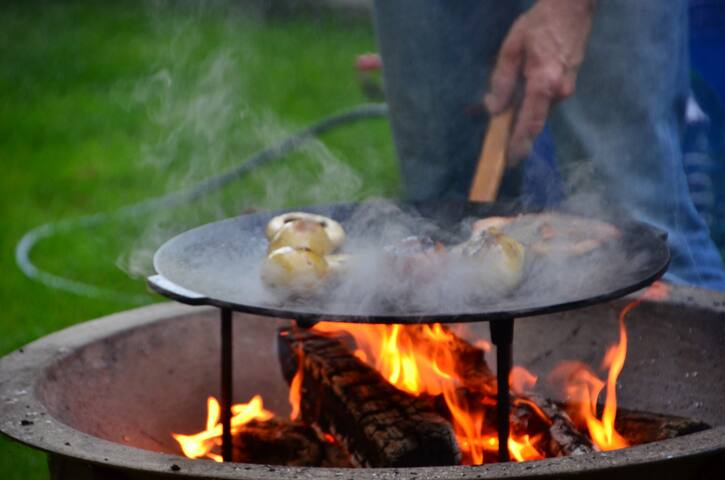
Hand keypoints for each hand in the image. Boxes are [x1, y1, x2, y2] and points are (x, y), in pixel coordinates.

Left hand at [484, 0, 596, 161]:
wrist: (573, 5)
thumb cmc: (539, 24)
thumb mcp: (512, 48)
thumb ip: (502, 80)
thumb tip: (494, 108)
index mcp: (544, 84)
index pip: (530, 123)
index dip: (519, 144)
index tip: (510, 161)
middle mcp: (560, 92)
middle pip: (535, 120)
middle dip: (518, 133)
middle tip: (502, 146)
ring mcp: (568, 88)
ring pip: (541, 110)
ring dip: (525, 115)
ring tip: (506, 116)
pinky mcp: (570, 82)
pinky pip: (547, 100)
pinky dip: (534, 103)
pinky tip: (522, 96)